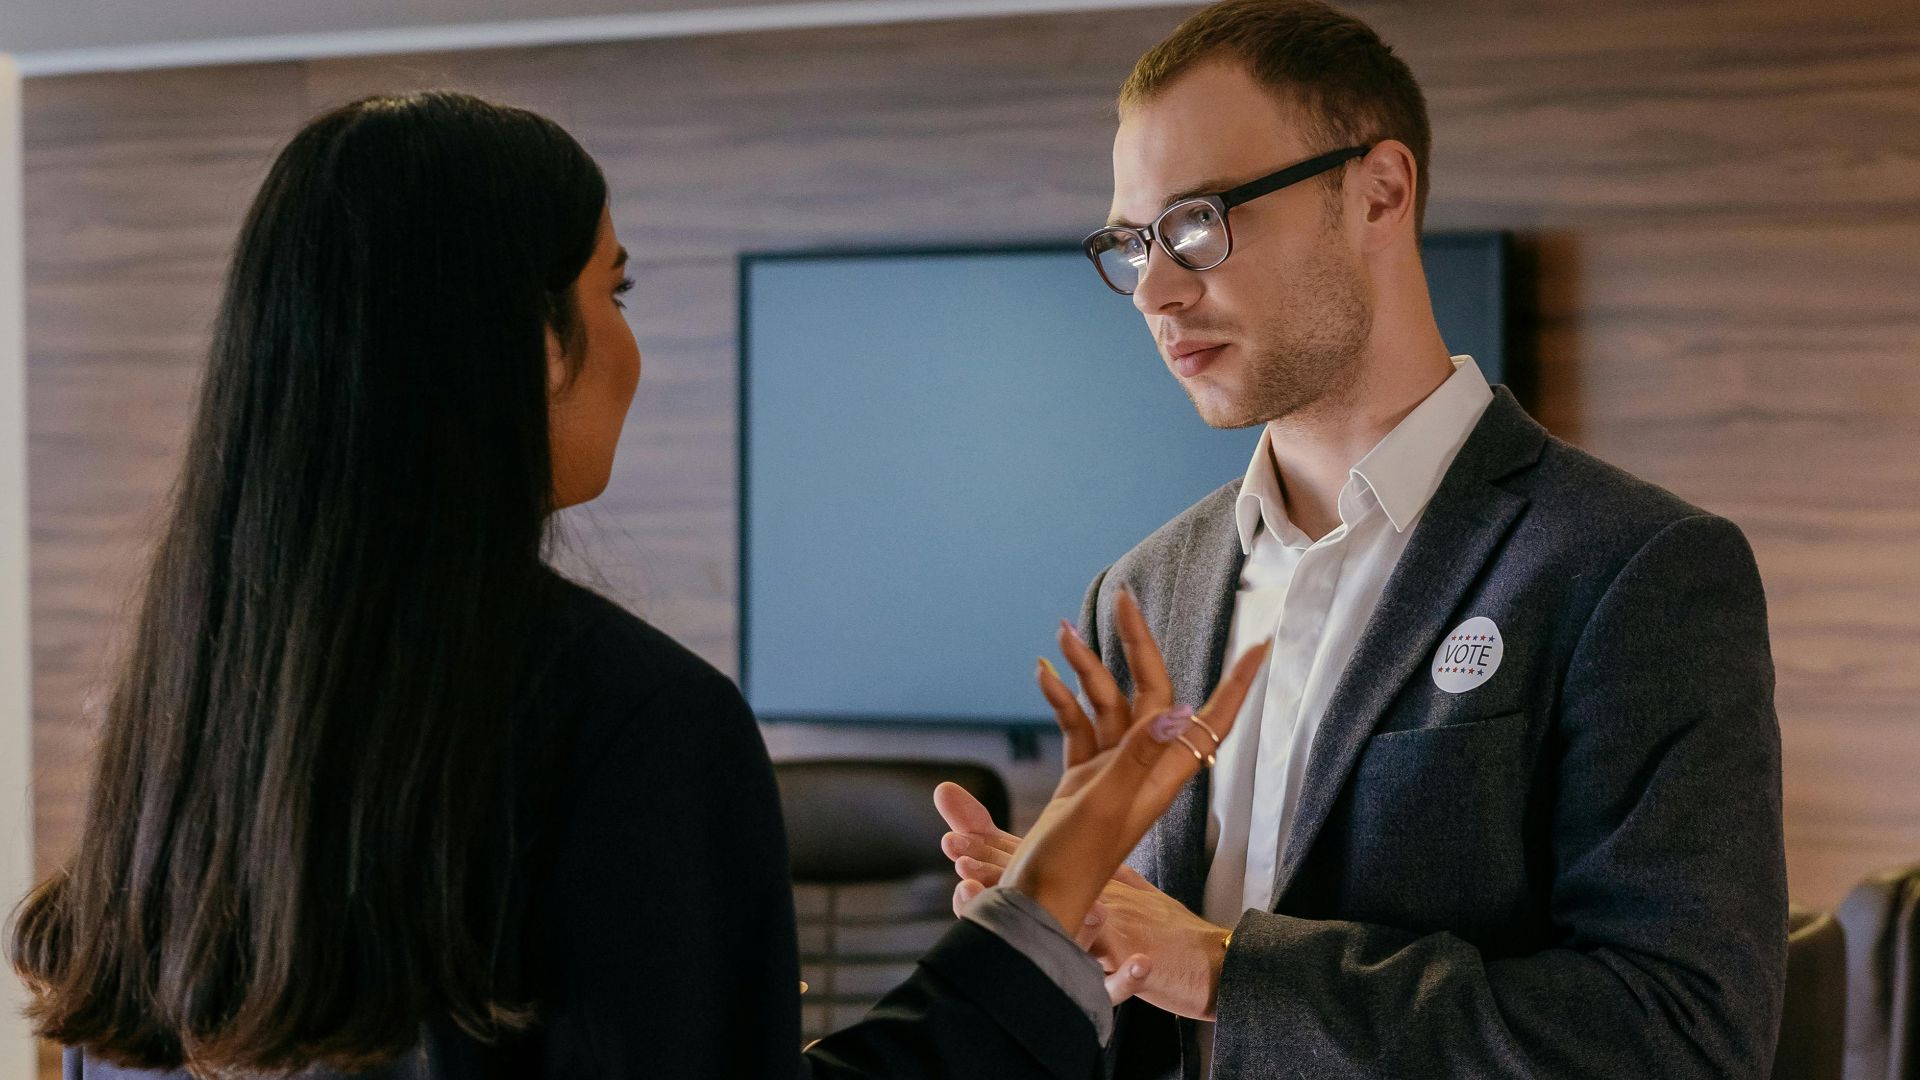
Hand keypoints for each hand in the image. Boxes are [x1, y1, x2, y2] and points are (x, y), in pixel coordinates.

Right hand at [938, 588, 1266, 1012]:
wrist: (1038, 901)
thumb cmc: (1074, 862)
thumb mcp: (1106, 805)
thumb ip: (1137, 756)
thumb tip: (1177, 712)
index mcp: (1163, 774)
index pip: (1211, 719)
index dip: (1238, 683)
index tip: (1261, 645)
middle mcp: (1144, 767)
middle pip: (1150, 692)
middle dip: (1135, 645)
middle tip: (1122, 600)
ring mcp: (1111, 770)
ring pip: (1107, 703)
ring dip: (1087, 668)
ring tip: (1063, 633)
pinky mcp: (1082, 777)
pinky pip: (1078, 724)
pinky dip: (1062, 698)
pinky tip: (1044, 674)